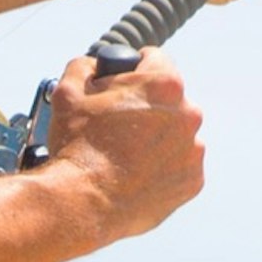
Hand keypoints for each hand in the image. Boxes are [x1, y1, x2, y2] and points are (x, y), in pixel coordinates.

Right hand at [40, 47, 204, 242]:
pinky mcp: (192, 181)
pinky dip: (162, 168)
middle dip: (145, 107)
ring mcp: (193, 150)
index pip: (155, 59)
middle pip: (168, 100)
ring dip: (156, 139)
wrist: (83, 202)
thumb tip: (95, 67)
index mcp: (164, 84)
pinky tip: (135, 174)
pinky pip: (178, 166)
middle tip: (117, 125)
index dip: (134, 69)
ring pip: (175, 134)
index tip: (124, 82)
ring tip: (124, 154)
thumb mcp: (68, 90)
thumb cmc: (76, 145)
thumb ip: (85, 66)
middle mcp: (188, 113)